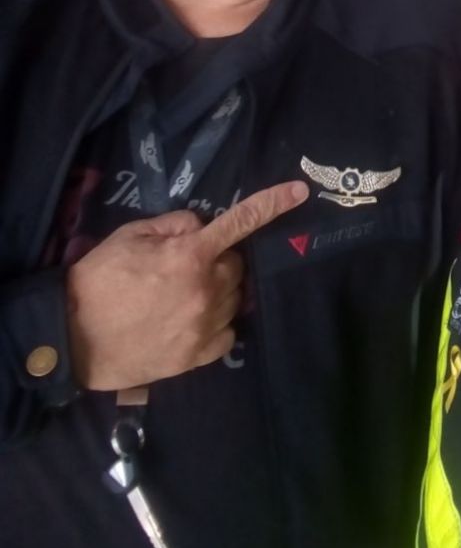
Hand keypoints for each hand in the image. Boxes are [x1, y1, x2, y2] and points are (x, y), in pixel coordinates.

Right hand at [65, 180, 308, 390]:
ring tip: (181, 297)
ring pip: (235, 297)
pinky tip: (191, 321)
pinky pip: (228, 332)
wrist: (73, 340)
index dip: (273, 204)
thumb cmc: (97, 281)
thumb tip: (200, 227)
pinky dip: (217, 323)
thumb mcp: (131, 236)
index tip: (299, 191)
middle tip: (185, 267)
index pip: (241, 222)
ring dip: (219, 291)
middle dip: (219, 260)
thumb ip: (173, 225)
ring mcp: (205, 326)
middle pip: (236, 265)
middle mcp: (206, 290)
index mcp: (190, 255)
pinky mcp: (199, 356)